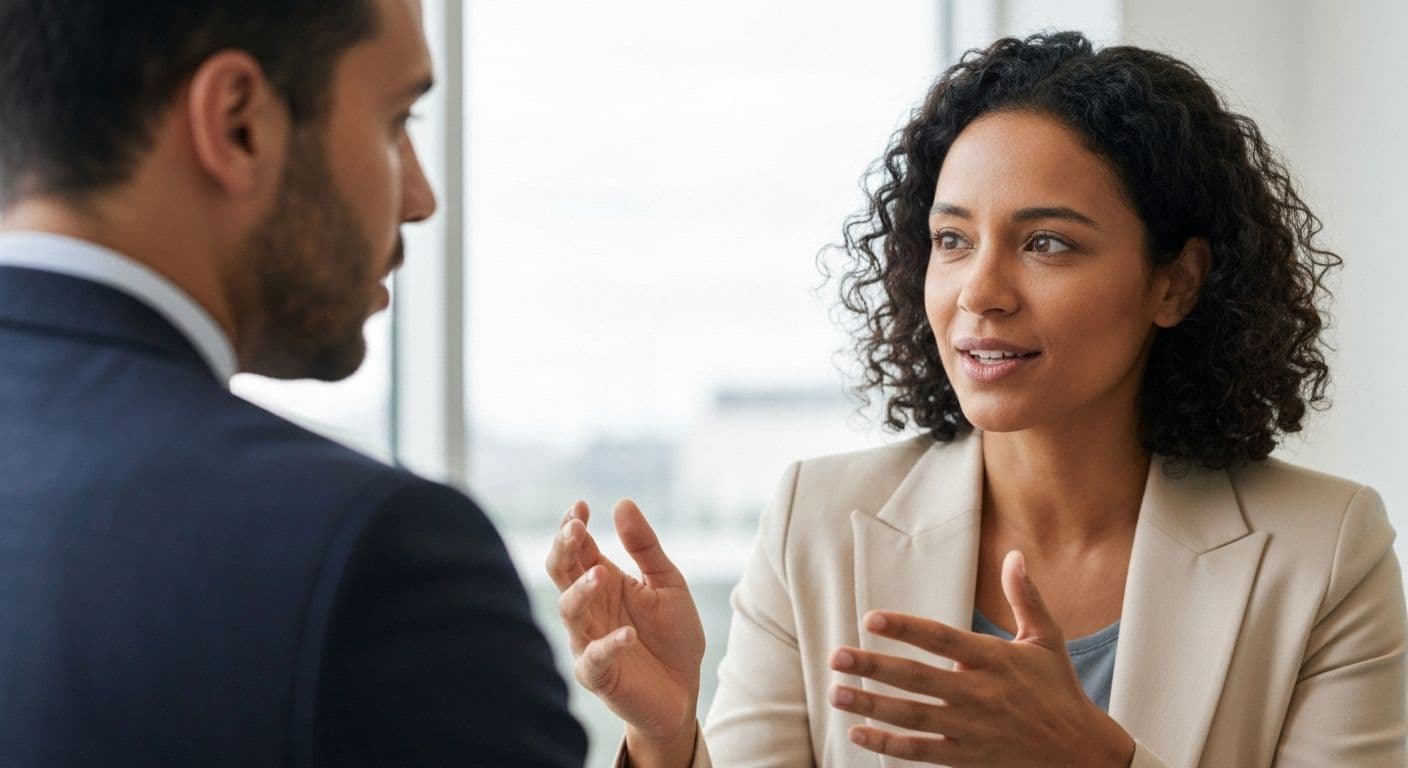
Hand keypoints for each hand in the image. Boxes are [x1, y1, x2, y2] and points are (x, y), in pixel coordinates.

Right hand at [544, 499, 704, 760]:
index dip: (572, 526)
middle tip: (575, 529)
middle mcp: (589, 607)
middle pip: (560, 573)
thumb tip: (622, 503)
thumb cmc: (672, 634)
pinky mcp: (599, 675)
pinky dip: (609, 645)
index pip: (576, 548)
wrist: (684, 689)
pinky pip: (594, 658)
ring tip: (601, 573)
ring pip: (569, 612)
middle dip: (563, 550)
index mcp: (602, 580)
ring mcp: (588, 640)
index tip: (580, 507)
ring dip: (581, 591)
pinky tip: (629, 633)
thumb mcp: (668, 583)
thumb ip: (645, 547)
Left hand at [827, 550, 1134, 766]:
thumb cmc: (1058, 690)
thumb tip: (1015, 556)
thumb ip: (1026, 597)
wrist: (1082, 752)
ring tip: (837, 694)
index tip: (871, 618)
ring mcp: (972, 728)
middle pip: (919, 678)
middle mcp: (980, 693)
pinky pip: (922, 751)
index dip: (906, 628)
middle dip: (875, 667)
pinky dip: (888, 745)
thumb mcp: (1046, 640)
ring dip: (872, 705)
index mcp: (994, 659)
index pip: (942, 638)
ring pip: (914, 717)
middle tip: (837, 657)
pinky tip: (858, 732)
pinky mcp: (967, 756)